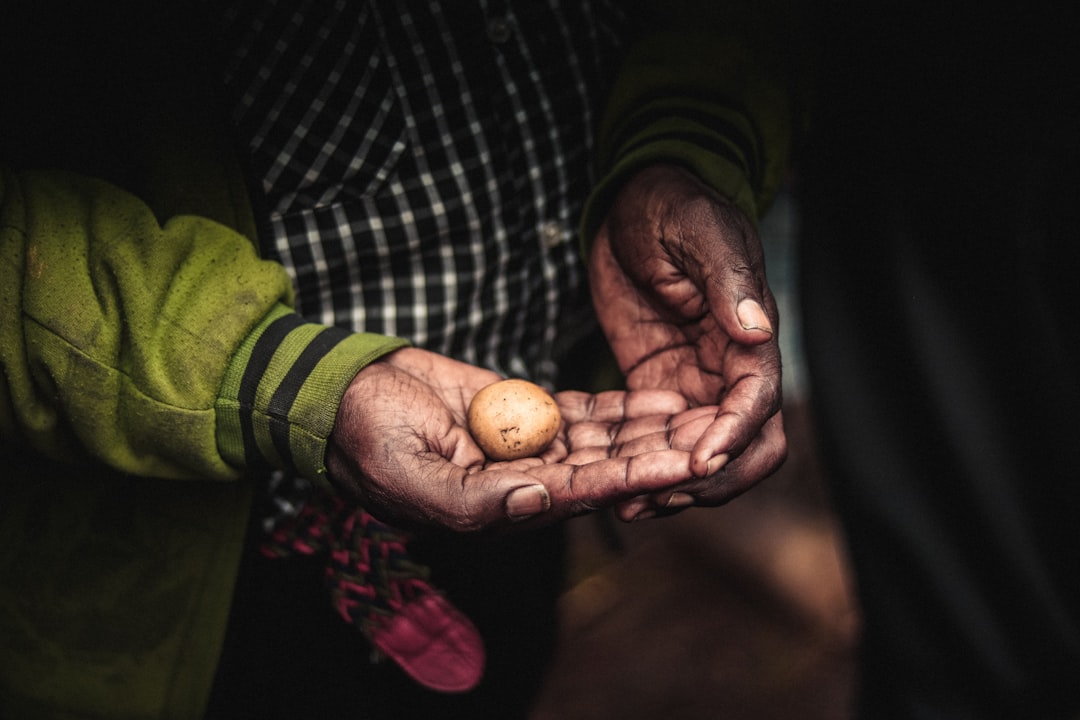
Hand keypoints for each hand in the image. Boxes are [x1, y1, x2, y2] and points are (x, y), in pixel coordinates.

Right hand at [325, 347, 700, 530]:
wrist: (349, 394)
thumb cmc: (365, 440)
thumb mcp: (406, 474)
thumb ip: (470, 498)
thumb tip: (537, 500)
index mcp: (501, 507)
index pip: (580, 494)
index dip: (633, 480)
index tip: (683, 466)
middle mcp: (527, 481)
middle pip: (606, 469)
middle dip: (659, 456)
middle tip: (715, 439)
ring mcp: (530, 444)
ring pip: (604, 441)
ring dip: (652, 432)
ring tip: (705, 416)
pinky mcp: (528, 411)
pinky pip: (584, 412)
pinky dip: (623, 409)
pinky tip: (663, 401)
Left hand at [590, 164, 786, 516]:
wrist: (635, 206)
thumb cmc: (673, 207)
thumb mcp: (699, 234)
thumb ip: (729, 282)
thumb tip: (760, 330)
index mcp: (749, 335)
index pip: (757, 401)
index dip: (734, 436)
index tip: (700, 461)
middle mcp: (730, 368)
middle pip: (744, 445)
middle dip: (709, 478)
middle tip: (659, 497)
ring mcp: (695, 381)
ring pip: (702, 453)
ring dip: (676, 486)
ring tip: (629, 506)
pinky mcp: (660, 386)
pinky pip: (661, 439)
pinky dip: (645, 467)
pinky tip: (612, 487)